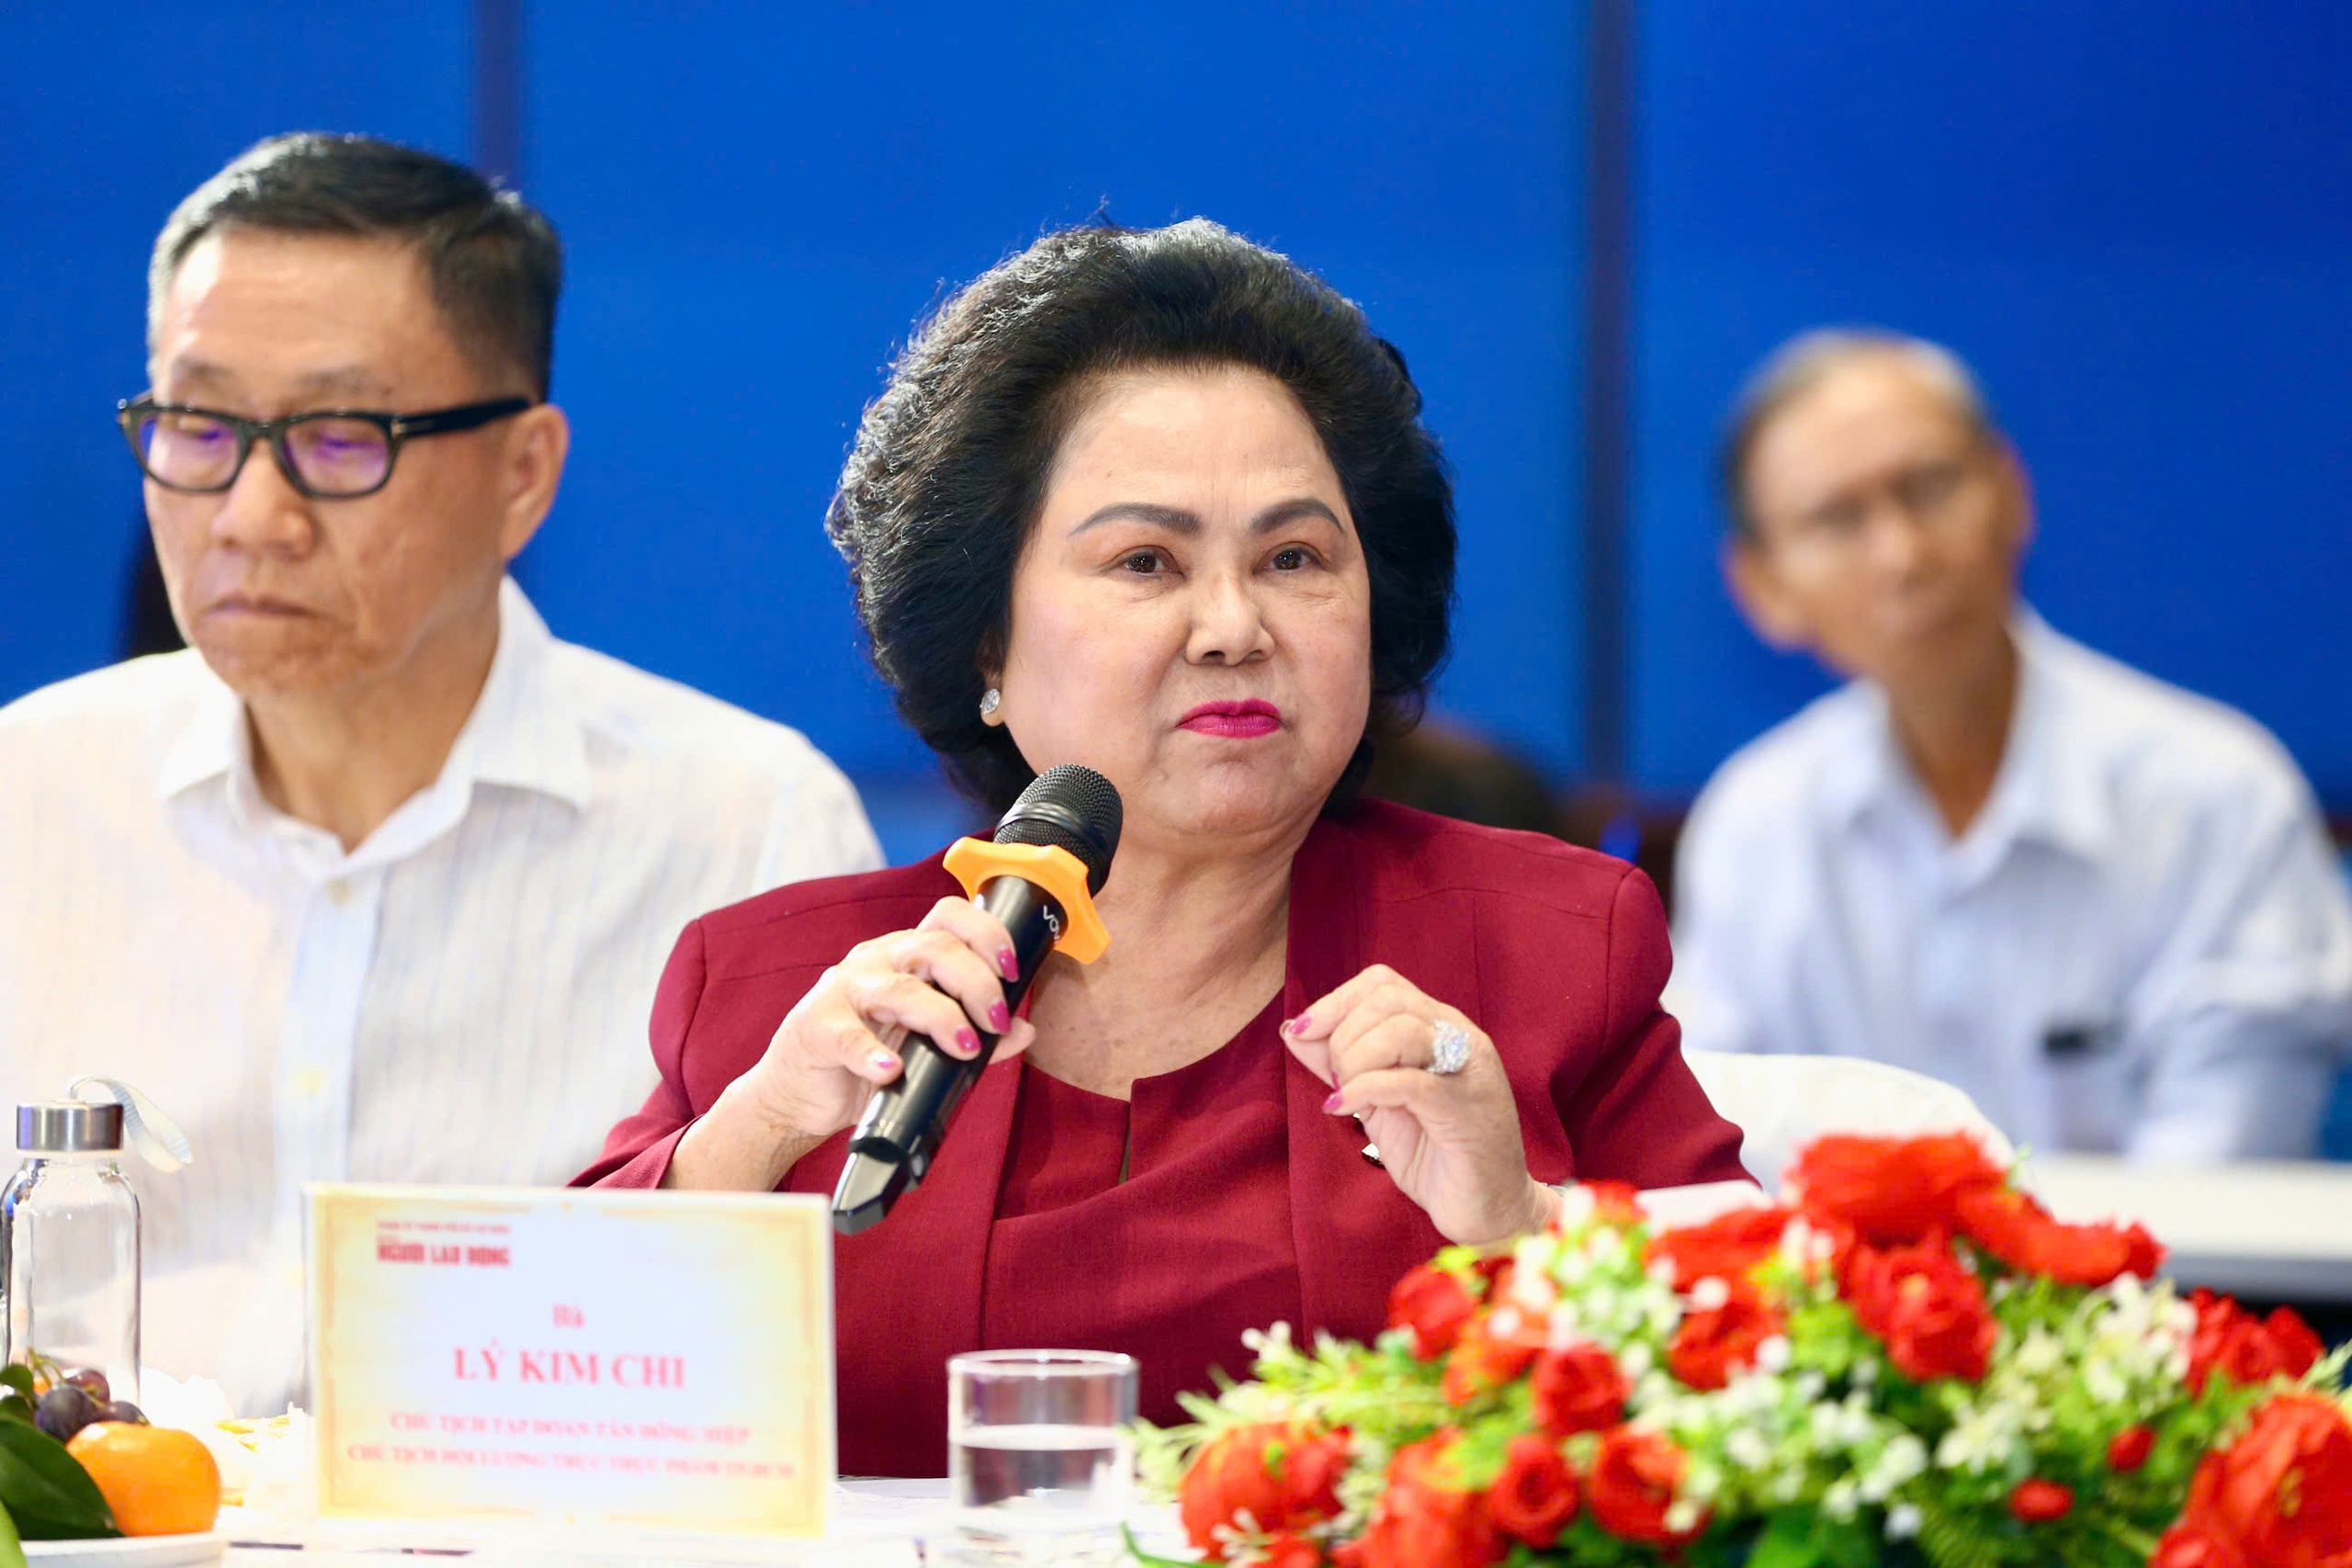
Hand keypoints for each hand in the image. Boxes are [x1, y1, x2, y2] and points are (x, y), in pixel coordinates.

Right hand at [735, 896, 1040, 1146]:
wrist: (797, 1096)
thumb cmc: (865, 1063)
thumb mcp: (925, 1050)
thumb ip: (973, 1037)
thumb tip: (1026, 1030)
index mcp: (905, 957)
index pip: (949, 919)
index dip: (987, 934)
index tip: (1013, 972)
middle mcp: (876, 962)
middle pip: (934, 948)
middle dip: (976, 981)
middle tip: (996, 1021)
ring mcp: (843, 991)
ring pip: (898, 988)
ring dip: (939, 1016)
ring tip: (963, 1046)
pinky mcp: (815, 1027)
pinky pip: (848, 1035)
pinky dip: (872, 1053)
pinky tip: (891, 1071)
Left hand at [1281, 965, 1553, 1245]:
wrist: (1488, 1210)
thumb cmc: (1435, 1154)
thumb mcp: (1376, 1104)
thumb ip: (1340, 1065)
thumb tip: (1293, 1030)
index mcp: (1439, 1028)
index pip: (1383, 983)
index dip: (1335, 1001)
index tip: (1302, 1032)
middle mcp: (1459, 1038)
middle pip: (1389, 998)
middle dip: (1343, 1034)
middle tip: (1335, 1079)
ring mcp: (1469, 1071)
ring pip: (1401, 1030)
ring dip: (1355, 1060)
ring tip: (1345, 1095)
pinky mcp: (1466, 1109)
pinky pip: (1409, 1081)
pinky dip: (1364, 1089)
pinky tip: (1344, 1109)